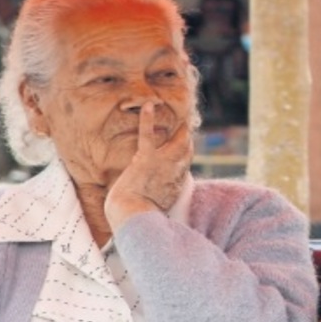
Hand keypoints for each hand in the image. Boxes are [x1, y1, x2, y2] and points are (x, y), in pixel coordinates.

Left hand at [106, 102, 192, 230]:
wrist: (133, 216)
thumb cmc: (141, 215)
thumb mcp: (160, 205)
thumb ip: (165, 193)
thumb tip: (165, 188)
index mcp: (178, 183)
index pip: (186, 162)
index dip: (185, 152)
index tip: (184, 145)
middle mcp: (176, 171)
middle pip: (187, 149)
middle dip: (186, 137)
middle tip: (184, 124)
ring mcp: (163, 163)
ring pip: (178, 141)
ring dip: (179, 128)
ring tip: (178, 116)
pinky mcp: (147, 158)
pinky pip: (148, 135)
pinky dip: (147, 119)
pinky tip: (148, 105)